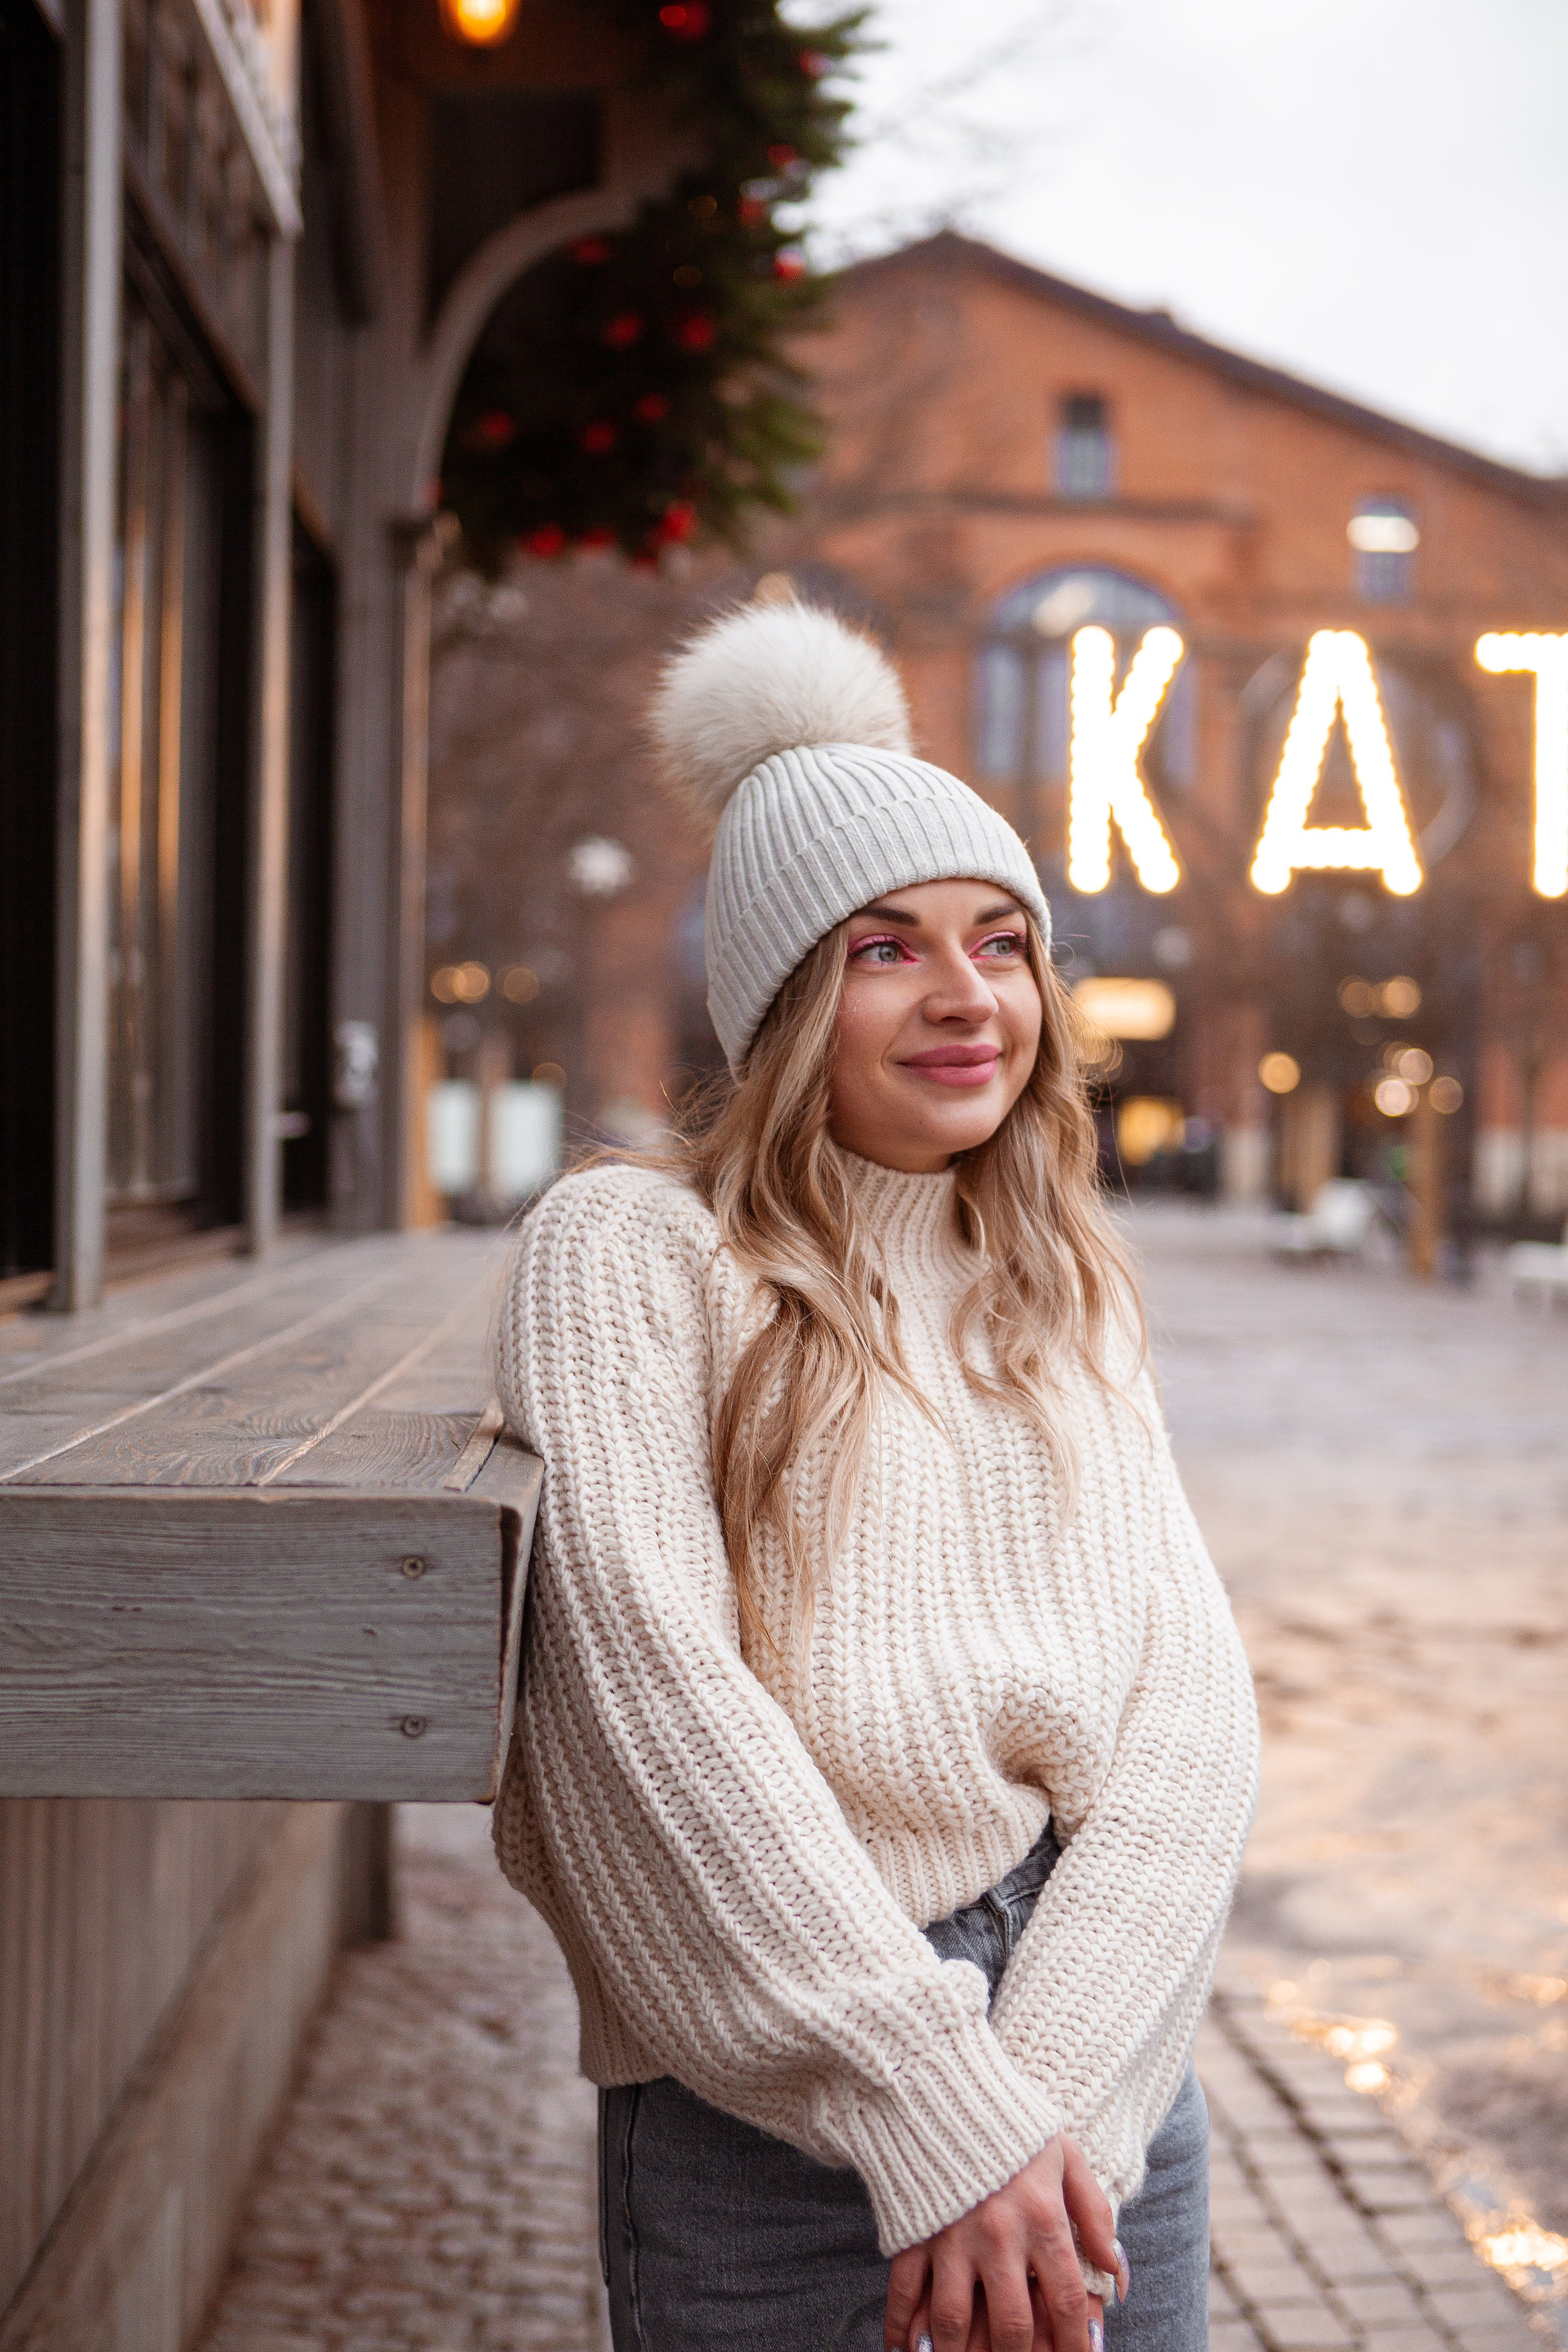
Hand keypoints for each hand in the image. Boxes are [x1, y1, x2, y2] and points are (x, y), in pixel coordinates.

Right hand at [883, 2134, 1120, 2351]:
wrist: (945, 2082)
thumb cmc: (1013, 2124)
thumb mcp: (1067, 2157)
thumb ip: (1095, 2215)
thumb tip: (1118, 2275)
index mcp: (1041, 2217)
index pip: (1066, 2299)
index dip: (1076, 2343)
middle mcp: (998, 2236)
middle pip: (1013, 2325)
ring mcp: (950, 2238)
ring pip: (954, 2321)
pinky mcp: (913, 2231)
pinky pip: (903, 2293)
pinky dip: (901, 2328)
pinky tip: (905, 2351)